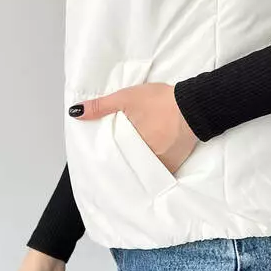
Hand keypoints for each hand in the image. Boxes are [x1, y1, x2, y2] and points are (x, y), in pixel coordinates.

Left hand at [69, 82, 198, 173]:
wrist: (194, 105)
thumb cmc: (161, 101)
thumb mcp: (127, 98)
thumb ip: (101, 106)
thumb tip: (75, 112)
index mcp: (132, 145)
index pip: (114, 156)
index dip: (107, 157)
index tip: (102, 159)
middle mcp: (146, 159)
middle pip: (129, 164)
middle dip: (122, 163)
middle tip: (115, 161)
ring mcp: (161, 164)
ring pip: (144, 170)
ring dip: (138, 166)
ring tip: (131, 162)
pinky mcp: (174, 164)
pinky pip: (160, 172)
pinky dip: (154, 169)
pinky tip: (149, 165)